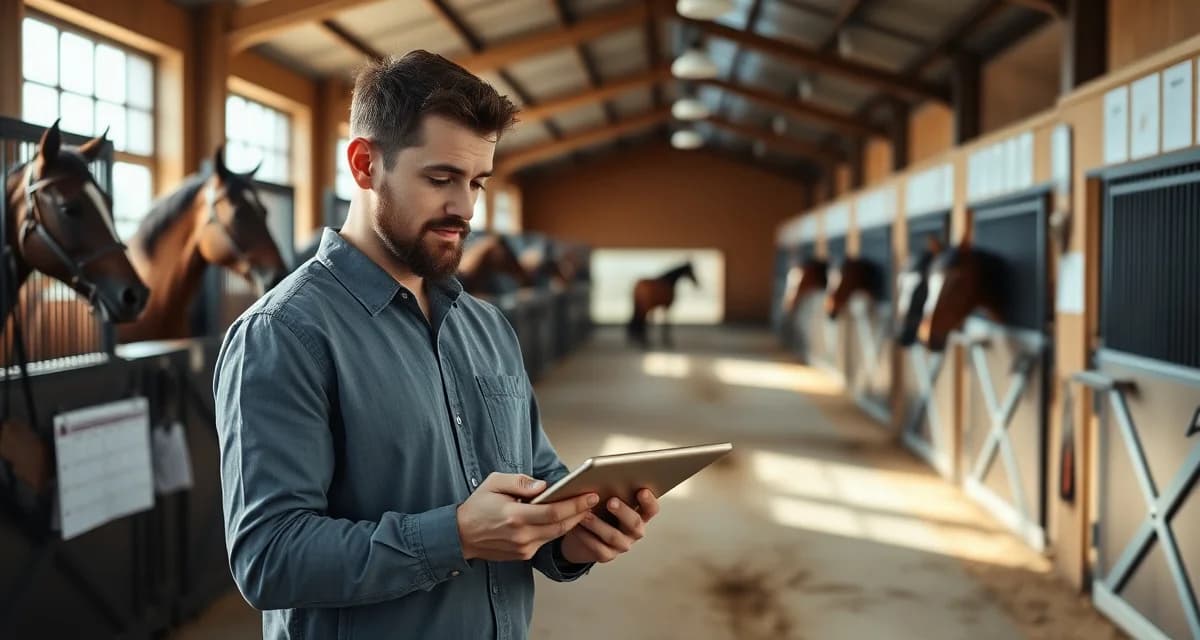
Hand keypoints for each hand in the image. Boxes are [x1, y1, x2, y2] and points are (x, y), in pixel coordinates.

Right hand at [456, 473, 597, 561]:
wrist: (460, 536)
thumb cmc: (477, 506)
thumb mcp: (494, 483)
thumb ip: (520, 482)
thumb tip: (544, 486)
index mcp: (515, 516)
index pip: (553, 512)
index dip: (575, 504)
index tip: (590, 495)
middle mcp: (522, 536)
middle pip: (560, 525)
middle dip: (580, 512)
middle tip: (594, 499)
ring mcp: (523, 548)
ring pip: (556, 535)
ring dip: (572, 522)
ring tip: (584, 507)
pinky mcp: (523, 555)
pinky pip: (546, 540)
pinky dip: (558, 529)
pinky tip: (565, 518)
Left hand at [559, 489, 659, 563]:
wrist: (581, 535)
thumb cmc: (598, 510)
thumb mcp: (606, 499)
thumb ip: (611, 490)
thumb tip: (604, 477)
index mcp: (640, 514)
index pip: (651, 509)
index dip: (649, 501)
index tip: (642, 490)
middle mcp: (634, 531)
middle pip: (635, 522)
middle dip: (623, 511)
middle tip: (611, 501)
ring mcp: (622, 544)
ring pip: (614, 536)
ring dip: (599, 524)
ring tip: (585, 514)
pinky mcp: (607, 555)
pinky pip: (598, 548)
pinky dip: (586, 537)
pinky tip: (577, 527)